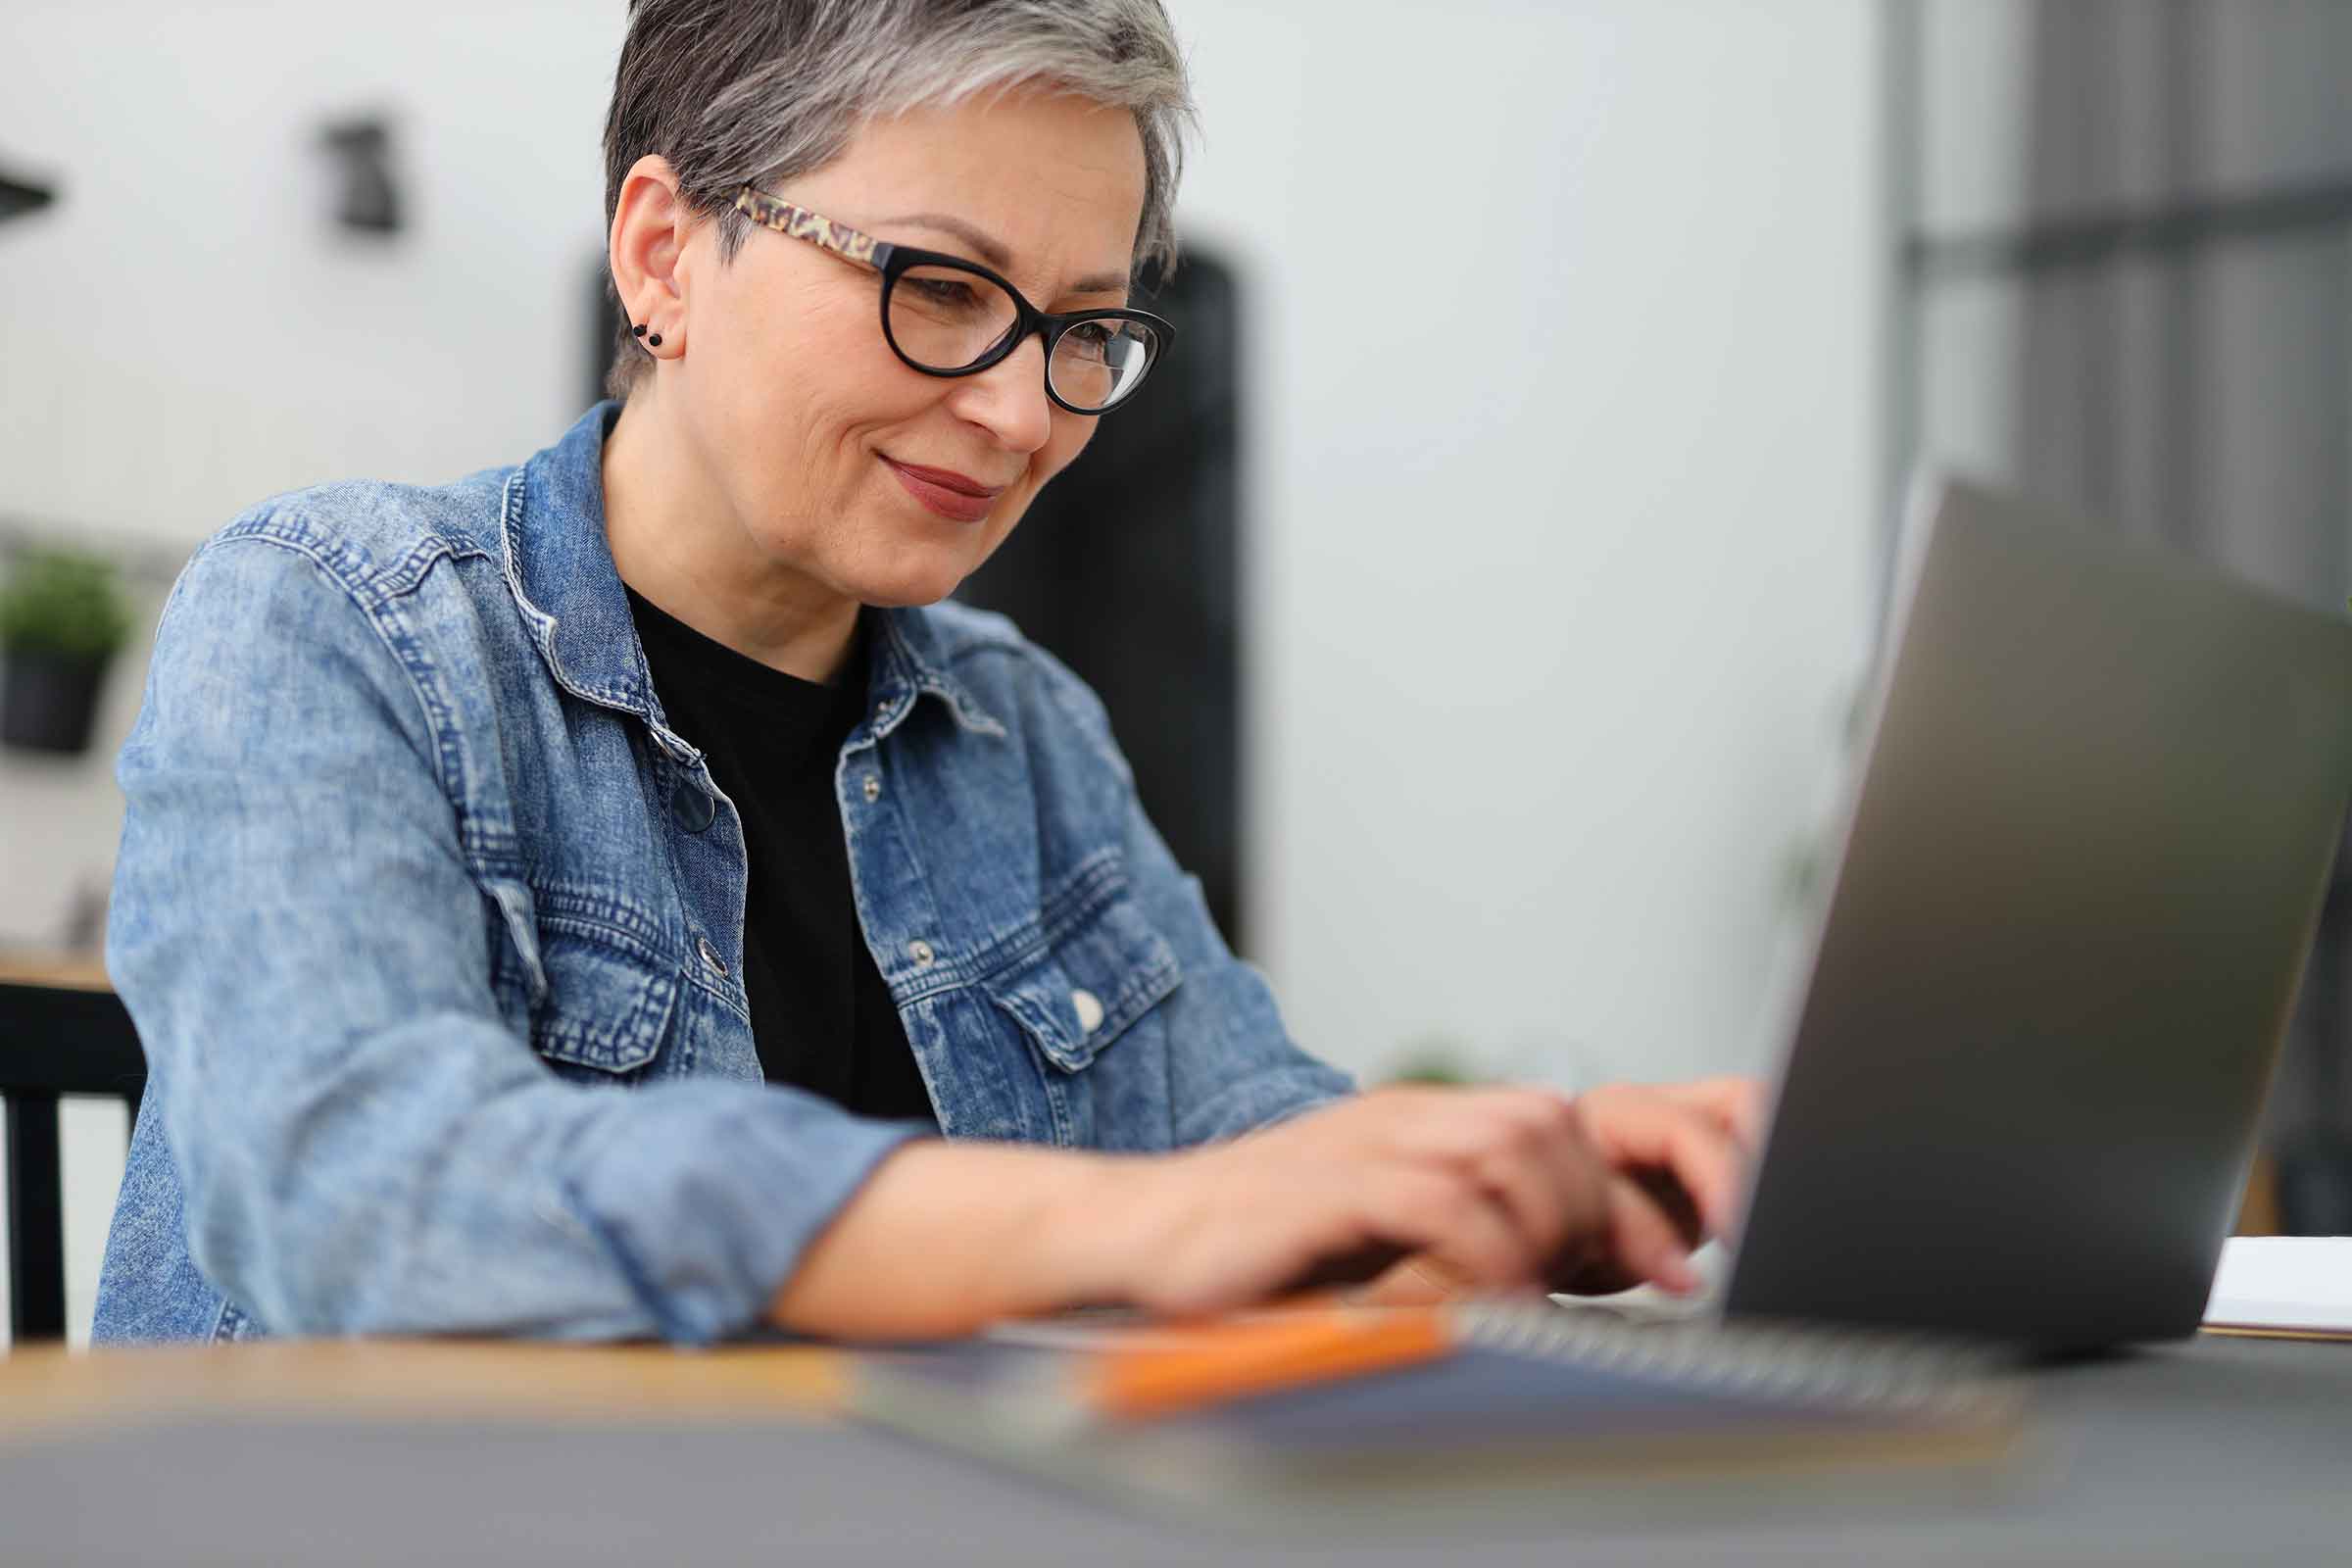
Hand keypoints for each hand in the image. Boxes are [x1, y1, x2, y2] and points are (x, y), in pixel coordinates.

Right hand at [1101, 1084, 1703, 1316]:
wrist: (1138, 1234)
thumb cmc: (1258, 1250)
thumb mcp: (1378, 1234)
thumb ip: (1459, 1231)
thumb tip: (1563, 1268)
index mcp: (1418, 1122)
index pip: (1555, 1120)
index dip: (1624, 1193)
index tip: (1668, 1268)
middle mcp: (1399, 1119)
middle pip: (1546, 1121)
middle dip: (1598, 1207)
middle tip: (1604, 1285)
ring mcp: (1360, 1146)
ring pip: (1506, 1147)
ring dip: (1547, 1226)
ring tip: (1540, 1292)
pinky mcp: (1321, 1191)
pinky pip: (1435, 1202)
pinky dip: (1484, 1256)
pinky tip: (1487, 1304)